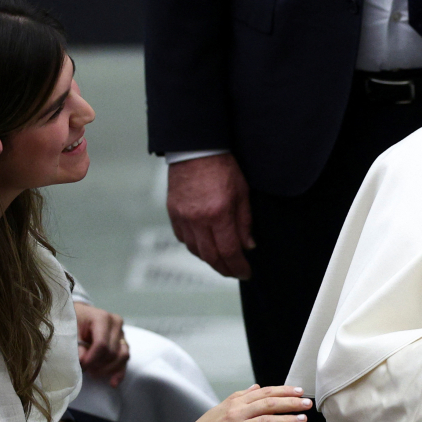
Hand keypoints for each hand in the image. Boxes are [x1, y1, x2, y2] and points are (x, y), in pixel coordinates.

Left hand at [74, 302, 128, 386]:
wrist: (79, 315)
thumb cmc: (73, 321)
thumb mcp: (70, 330)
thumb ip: (76, 345)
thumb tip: (83, 361)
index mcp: (103, 318)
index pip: (102, 344)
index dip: (91, 359)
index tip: (81, 366)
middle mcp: (116, 324)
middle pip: (111, 352)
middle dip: (97, 364)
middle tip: (83, 369)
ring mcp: (122, 333)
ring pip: (122, 356)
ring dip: (107, 369)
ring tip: (92, 373)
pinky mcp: (123, 342)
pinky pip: (125, 359)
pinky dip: (119, 372)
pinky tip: (113, 383)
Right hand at [160, 385, 310, 421]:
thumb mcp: (222, 408)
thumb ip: (241, 396)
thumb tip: (257, 387)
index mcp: (235, 403)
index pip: (264, 392)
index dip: (284, 390)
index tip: (298, 391)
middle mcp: (237, 414)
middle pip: (268, 404)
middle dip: (290, 402)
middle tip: (306, 403)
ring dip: (287, 420)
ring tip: (302, 420)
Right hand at [167, 154, 254, 279]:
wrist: (196, 148)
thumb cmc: (223, 166)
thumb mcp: (242, 192)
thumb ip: (245, 222)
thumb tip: (248, 246)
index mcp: (218, 213)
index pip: (229, 251)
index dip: (238, 267)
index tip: (246, 272)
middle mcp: (198, 219)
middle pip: (210, 257)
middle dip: (225, 269)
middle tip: (235, 272)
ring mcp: (182, 217)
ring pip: (195, 250)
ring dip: (210, 259)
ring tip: (222, 260)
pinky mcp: (173, 212)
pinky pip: (183, 238)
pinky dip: (195, 245)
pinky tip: (205, 244)